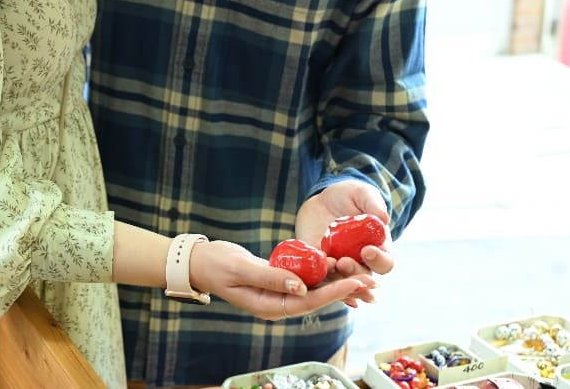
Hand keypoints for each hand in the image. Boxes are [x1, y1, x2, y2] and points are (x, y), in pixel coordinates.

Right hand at [188, 239, 374, 320]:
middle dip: (342, 289)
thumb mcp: (241, 269)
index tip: (354, 282)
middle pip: (316, 299)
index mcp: (269, 307)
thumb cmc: (216, 265)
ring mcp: (278, 293)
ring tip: (360, 271)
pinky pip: (303, 278)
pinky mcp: (278, 280)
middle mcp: (277, 304)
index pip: (308, 303)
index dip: (333, 293)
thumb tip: (301, 287)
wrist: (200, 261)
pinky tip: (334, 261)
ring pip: (313, 289)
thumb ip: (270, 277)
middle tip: (369, 280)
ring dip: (335, 280)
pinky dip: (319, 270)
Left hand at [295, 181, 394, 297]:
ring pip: (340, 281)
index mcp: (378, 247)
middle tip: (344, 262)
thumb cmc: (348, 196)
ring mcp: (340, 265)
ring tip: (328, 264)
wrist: (321, 201)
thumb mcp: (361, 193)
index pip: (385, 262)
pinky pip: (319, 276)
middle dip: (354, 273)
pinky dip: (317, 277)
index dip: (379, 260)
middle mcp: (361, 262)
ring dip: (335, 278)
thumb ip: (372, 202)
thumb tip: (383, 218)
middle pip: (363, 277)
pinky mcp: (320, 265)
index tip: (367, 250)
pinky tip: (313, 274)